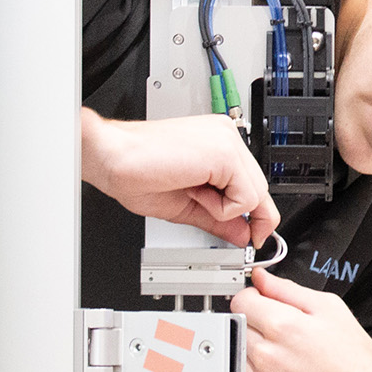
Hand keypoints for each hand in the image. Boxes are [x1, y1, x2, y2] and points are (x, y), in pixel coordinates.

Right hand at [77, 110, 279, 248]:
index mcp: (218, 144)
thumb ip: (220, 218)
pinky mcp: (225, 153)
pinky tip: (194, 191)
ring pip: (255, 195)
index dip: (255, 214)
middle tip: (203, 207)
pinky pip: (245, 197)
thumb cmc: (136, 173)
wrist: (112, 157)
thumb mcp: (188, 205)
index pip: (252, 182)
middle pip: (259, 190)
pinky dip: (221, 208)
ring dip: (224, 209)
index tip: (252, 235)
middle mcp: (227, 137)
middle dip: (237, 213)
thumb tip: (245, 235)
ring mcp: (228, 141)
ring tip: (191, 193)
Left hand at [232, 268, 371, 371]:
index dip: (254, 298)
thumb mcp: (328, 308)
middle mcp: (267, 357)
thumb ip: (287, 289)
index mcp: (284, 327)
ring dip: (256, 351)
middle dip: (256, 324)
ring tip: (289, 357)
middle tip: (286, 334)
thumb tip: (261, 279)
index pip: (241, 301)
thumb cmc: (353, 358)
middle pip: (238, 326)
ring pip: (239, 354)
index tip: (262, 303)